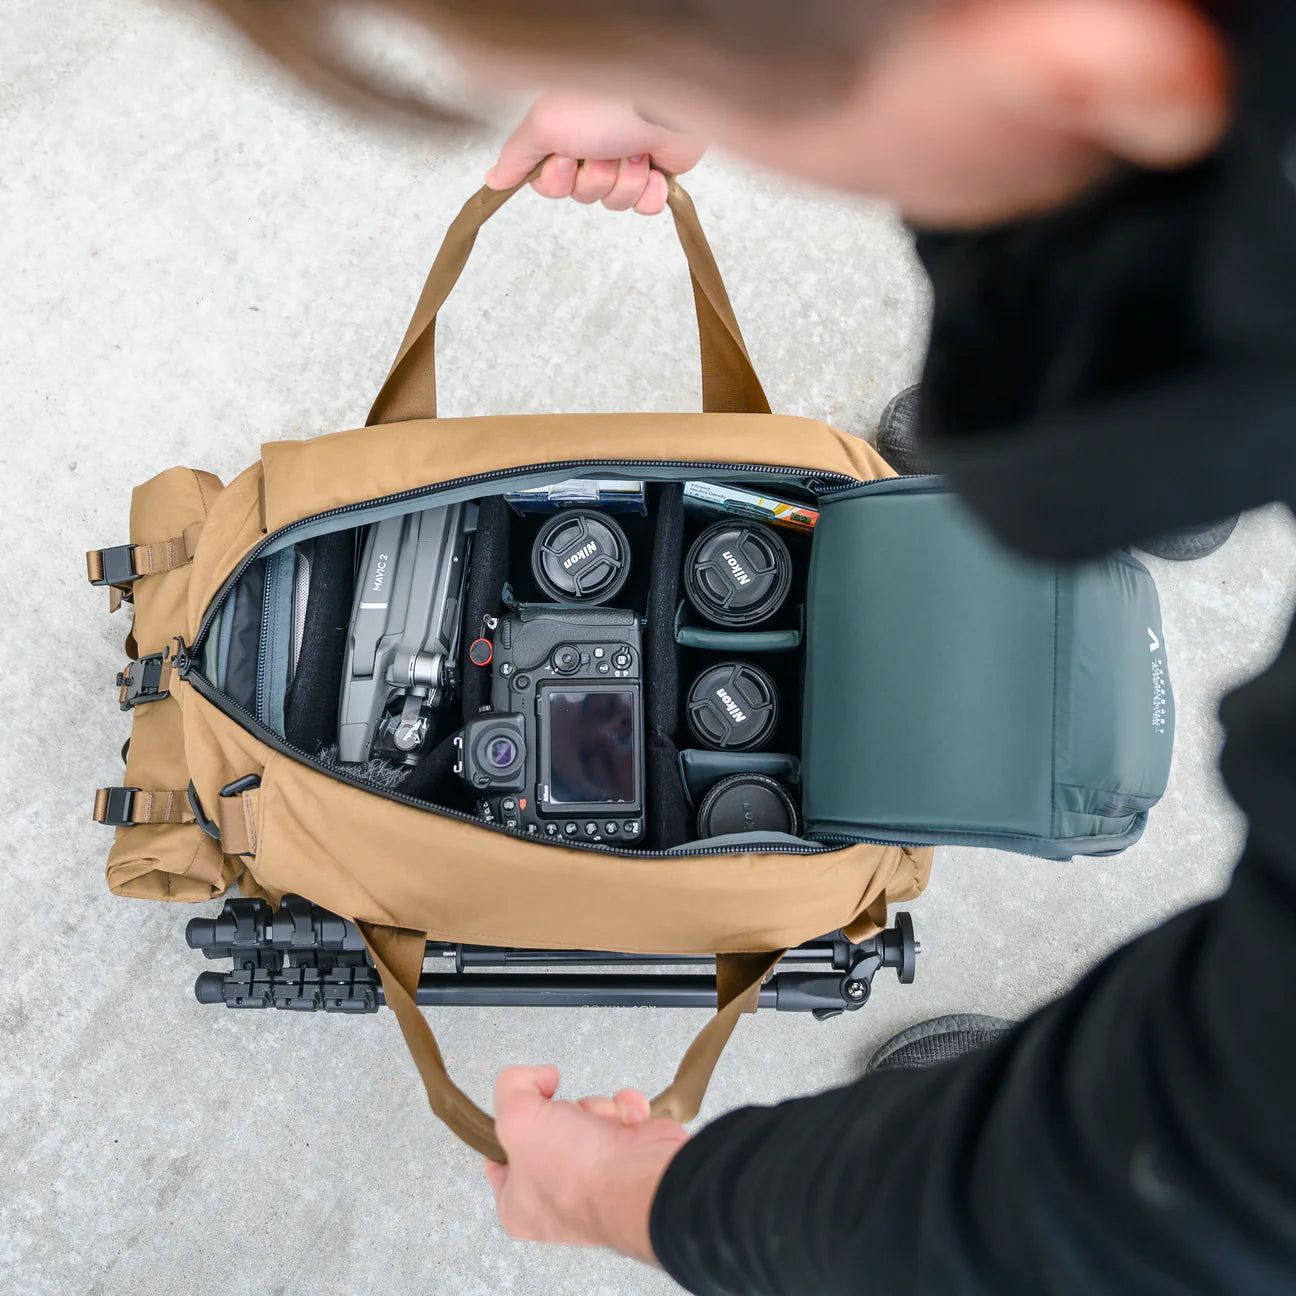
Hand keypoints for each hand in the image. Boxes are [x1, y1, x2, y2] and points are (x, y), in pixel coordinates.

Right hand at [485, 92, 706, 214]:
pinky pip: (645, 208)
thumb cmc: (605, 102)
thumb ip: (516, 156)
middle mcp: (592, 150)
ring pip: (614, 203)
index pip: (548, 186)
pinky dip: (649, 192)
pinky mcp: (655, 176)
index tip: (567, 158)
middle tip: (605, 149)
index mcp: (565, 138)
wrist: (663, 101)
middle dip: (595, 178)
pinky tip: (653, 170)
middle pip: (582, 196)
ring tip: (633, 151)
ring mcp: (624, 163)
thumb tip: (493, 181)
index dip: (558, 180)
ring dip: (624, 180)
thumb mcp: (545, 125)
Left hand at [485, 1065, 690, 1260]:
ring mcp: (596, 1180)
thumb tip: (541, 1077)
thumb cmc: (581, 1172)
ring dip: (599, 1109)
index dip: (510, 1127)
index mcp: (521, 1203)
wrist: (646, 1182)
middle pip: (548, 1125)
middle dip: (565, 1111)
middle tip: (569, 1124)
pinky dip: (627, 1112)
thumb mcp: (518, 1119)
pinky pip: (620, 1117)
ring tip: (606, 1127)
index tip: (523, 1117)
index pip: (500, 1157)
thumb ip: (512, 1085)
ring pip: (586, 1115)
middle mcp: (557, 1196)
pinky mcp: (629, 1161)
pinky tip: (630, 1123)